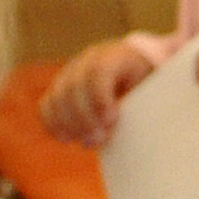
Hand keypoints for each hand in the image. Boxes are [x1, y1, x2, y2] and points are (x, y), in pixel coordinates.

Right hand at [40, 38, 155, 148]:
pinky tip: (66, 139)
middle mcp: (88, 59)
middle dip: (85, 118)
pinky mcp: (59, 87)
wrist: (134, 71)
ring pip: (57, 96)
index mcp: (116, 55)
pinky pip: (47, 105)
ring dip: (69, 124)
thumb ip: (140, 102)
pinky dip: (53, 124)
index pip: (98, 71)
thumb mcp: (152, 88)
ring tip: (87, 143)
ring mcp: (70, 72)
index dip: (100, 98)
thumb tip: (120, 127)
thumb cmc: (146, 85)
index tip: (110, 121)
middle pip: (74, 86)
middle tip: (99, 139)